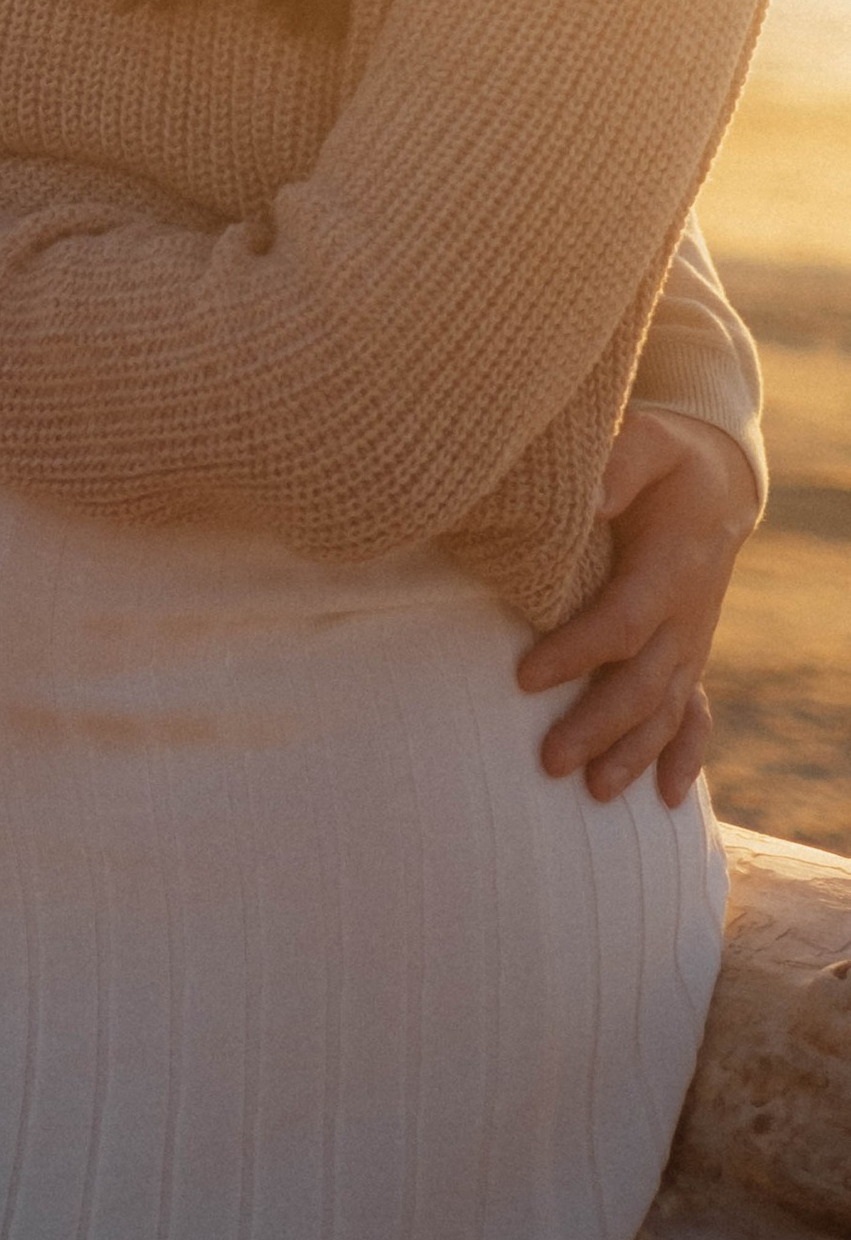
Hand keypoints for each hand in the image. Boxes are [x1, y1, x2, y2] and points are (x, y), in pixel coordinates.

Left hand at [517, 407, 760, 805]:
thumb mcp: (647, 441)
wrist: (717, 481)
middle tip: (548, 761)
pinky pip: (695, 714)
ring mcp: (692, 641)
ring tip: (594, 793)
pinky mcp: (689, 653)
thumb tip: (590, 500)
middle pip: (644, 684)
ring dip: (634, 753)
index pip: (622, 622)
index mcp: (672, 567)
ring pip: (667, 709)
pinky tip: (665, 798)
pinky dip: (684, 756)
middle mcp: (687, 615)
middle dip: (599, 726)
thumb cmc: (665, 459)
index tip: (523, 676)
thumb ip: (620, 464)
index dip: (577, 653)